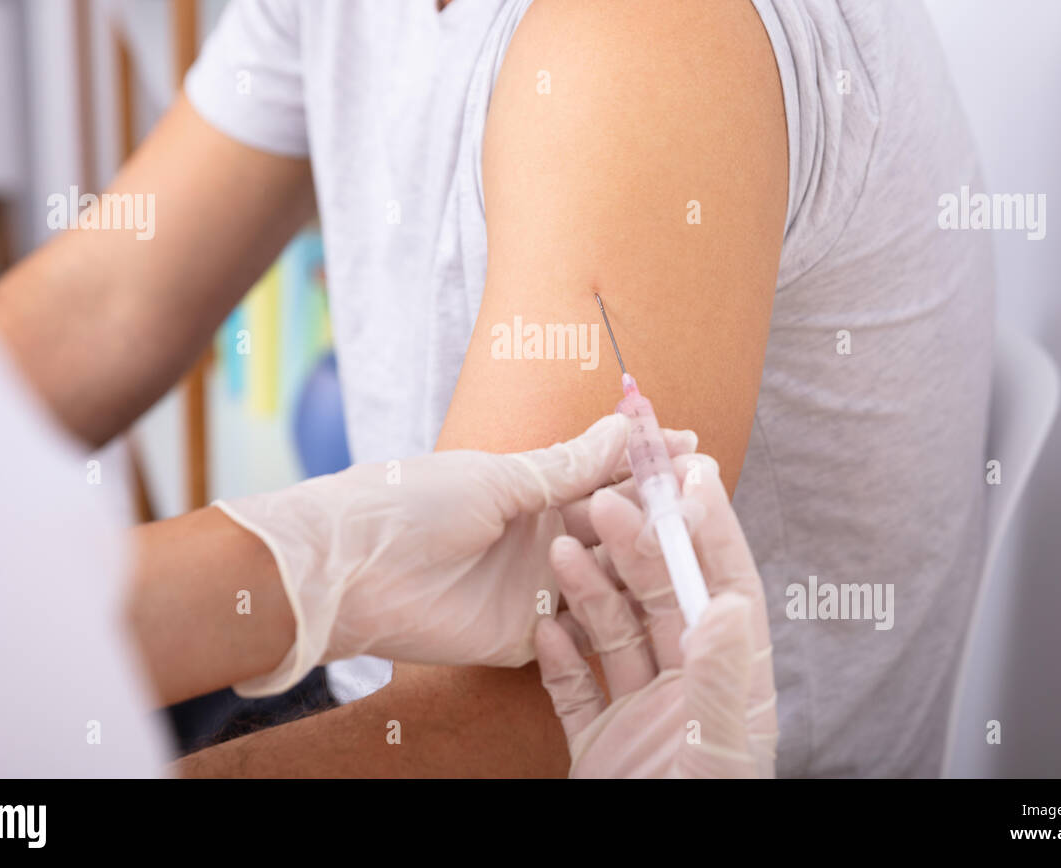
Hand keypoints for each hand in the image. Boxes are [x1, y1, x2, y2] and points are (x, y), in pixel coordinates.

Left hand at [215, 414, 695, 695]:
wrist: (354, 571)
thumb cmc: (414, 504)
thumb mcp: (499, 476)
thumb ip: (567, 465)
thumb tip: (624, 424)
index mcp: (531, 488)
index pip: (604, 473)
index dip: (647, 462)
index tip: (693, 449)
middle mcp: (540, 536)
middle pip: (614, 525)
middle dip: (659, 512)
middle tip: (705, 500)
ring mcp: (537, 587)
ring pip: (609, 575)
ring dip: (645, 562)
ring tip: (691, 547)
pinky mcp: (527, 637)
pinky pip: (583, 629)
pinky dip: (616, 616)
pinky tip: (656, 603)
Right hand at [535, 453, 777, 777]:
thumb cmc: (690, 821)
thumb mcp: (712, 759)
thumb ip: (718, 682)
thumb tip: (726, 602)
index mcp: (733, 689)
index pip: (727, 590)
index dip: (710, 532)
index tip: (690, 475)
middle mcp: (690, 693)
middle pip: (665, 601)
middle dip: (637, 548)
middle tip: (605, 503)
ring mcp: (642, 717)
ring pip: (615, 634)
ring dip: (590, 591)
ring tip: (563, 554)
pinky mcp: (600, 745)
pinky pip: (575, 686)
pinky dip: (557, 652)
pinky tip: (542, 623)